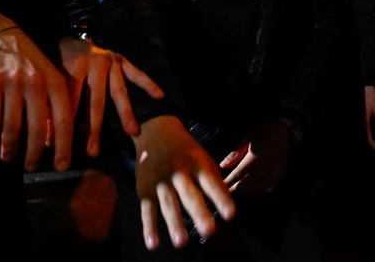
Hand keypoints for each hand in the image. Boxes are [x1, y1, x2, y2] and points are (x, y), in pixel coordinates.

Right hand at [0, 5, 73, 171]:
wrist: (2, 35)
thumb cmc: (30, 63)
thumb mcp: (49, 77)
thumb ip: (53, 104)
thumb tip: (55, 141)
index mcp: (56, 81)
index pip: (64, 120)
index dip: (64, 146)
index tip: (62, 166)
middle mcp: (36, 82)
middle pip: (37, 128)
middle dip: (34, 153)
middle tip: (32, 167)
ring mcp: (13, 81)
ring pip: (12, 126)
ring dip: (10, 147)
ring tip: (9, 158)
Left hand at [57, 37, 163, 156]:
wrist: (69, 38)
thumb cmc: (57, 65)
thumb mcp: (48, 82)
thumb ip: (49, 108)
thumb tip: (50, 142)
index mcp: (72, 66)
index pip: (70, 101)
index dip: (65, 126)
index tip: (64, 150)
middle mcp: (94, 62)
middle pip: (95, 101)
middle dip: (93, 129)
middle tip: (93, 152)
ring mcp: (110, 61)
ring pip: (118, 91)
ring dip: (125, 113)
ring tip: (132, 132)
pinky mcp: (122, 59)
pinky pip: (136, 73)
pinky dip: (148, 84)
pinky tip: (159, 95)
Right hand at [132, 115, 235, 249]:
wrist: (155, 130)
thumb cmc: (185, 149)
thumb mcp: (202, 157)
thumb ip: (213, 179)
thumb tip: (227, 203)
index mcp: (197, 163)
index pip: (211, 182)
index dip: (221, 198)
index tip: (231, 215)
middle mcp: (179, 172)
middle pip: (190, 194)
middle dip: (199, 213)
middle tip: (209, 231)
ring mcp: (160, 181)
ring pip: (168, 204)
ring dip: (174, 224)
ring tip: (182, 243)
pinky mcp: (144, 189)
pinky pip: (147, 210)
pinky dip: (149, 228)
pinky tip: (153, 244)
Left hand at [219, 118, 291, 193]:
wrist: (285, 129)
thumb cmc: (264, 131)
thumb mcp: (247, 139)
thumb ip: (235, 154)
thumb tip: (222, 165)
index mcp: (256, 157)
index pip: (238, 174)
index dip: (228, 182)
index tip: (221, 186)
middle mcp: (266, 167)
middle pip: (247, 184)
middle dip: (235, 188)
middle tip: (226, 190)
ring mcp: (274, 172)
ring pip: (257, 188)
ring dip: (246, 190)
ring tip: (237, 188)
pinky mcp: (280, 174)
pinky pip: (267, 188)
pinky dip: (258, 190)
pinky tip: (252, 188)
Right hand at [363, 85, 374, 154]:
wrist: (364, 86)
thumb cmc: (372, 97)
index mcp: (364, 123)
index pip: (370, 140)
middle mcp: (360, 123)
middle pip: (366, 139)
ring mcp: (360, 120)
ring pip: (365, 135)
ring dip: (372, 141)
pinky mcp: (361, 117)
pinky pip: (365, 130)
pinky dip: (371, 134)